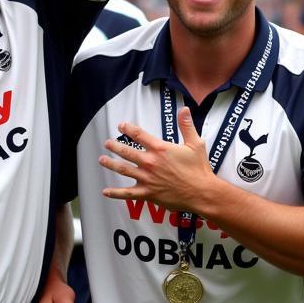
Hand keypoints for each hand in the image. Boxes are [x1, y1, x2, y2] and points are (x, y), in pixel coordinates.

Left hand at [101, 107, 215, 212]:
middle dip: (115, 146)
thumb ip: (186, 125)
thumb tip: (184, 109)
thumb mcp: (195, 144)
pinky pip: (128, 193)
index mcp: (160, 149)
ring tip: (101, 159)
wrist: (202, 193)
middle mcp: (150, 162)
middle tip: (107, 143)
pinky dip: (116, 193)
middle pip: (126, 151)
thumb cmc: (199, 169)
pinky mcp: (148, 193)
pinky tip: (105, 191)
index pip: (138, 135)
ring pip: (123, 169)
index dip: (128, 128)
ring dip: (110, 164)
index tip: (121, 125)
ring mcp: (147, 178)